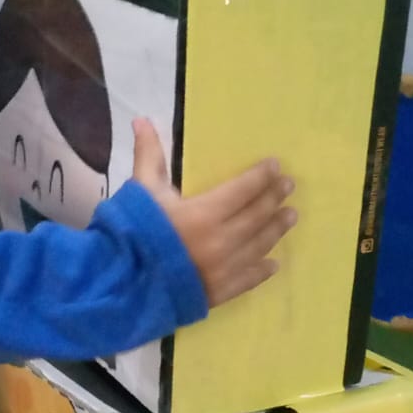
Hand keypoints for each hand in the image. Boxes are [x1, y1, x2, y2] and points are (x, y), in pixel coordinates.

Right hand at [132, 120, 295, 308]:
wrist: (122, 284)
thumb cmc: (133, 232)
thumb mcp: (142, 189)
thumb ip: (149, 155)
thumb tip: (142, 119)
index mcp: (204, 212)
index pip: (243, 189)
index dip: (261, 176)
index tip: (275, 166)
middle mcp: (221, 241)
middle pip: (257, 216)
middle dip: (274, 198)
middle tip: (288, 187)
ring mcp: (223, 270)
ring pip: (259, 245)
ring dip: (277, 229)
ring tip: (290, 216)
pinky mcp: (218, 293)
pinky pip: (248, 280)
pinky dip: (263, 270)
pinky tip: (274, 263)